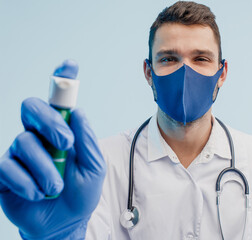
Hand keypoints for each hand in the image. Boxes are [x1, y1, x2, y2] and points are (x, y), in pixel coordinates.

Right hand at [0, 61, 105, 238]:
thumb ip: (87, 141)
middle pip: (31, 107)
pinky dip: (28, 183)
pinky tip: (37, 193)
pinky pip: (8, 167)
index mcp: (61, 131)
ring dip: (46, 168)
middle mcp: (38, 136)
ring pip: (24, 142)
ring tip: (55, 186)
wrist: (65, 223)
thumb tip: (79, 113)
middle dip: (50, 122)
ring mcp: (19, 152)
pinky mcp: (4, 171)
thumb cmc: (80, 194)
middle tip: (66, 143)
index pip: (58, 101)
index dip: (61, 80)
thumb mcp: (93, 168)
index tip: (70, 65)